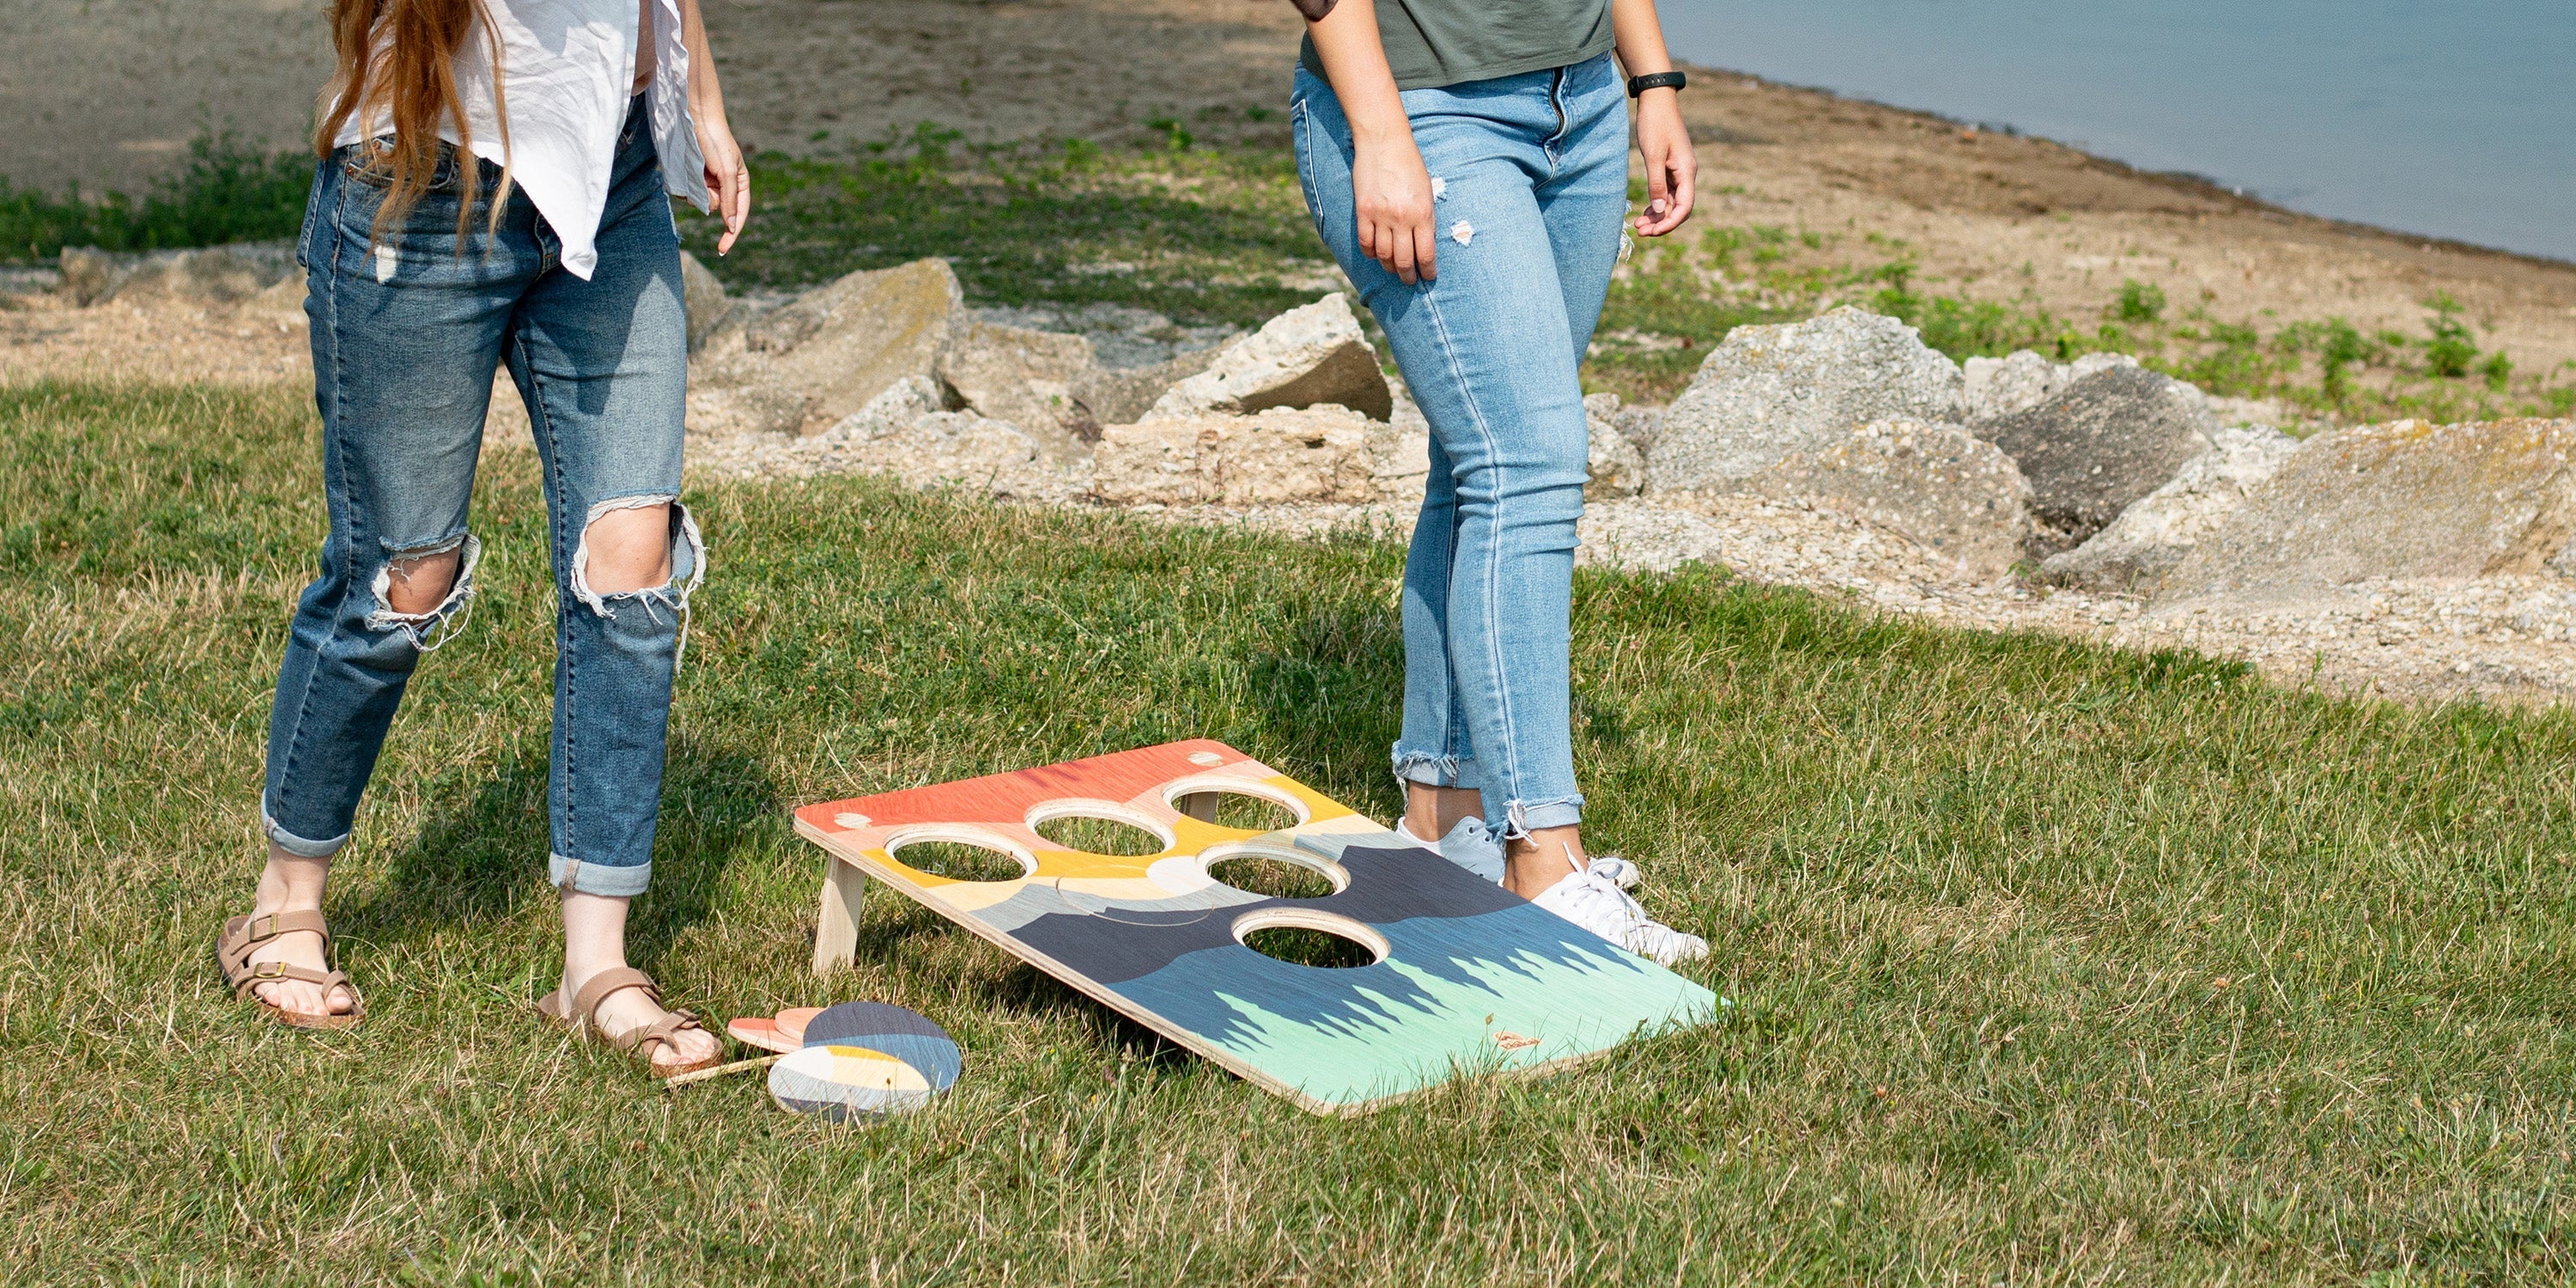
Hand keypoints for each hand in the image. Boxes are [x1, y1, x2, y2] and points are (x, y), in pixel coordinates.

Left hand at [695, 109, 750, 254]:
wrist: (697, 120)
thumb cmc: (718, 144)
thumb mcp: (728, 173)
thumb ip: (730, 200)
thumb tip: (732, 226)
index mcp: (740, 185)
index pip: (738, 216)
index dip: (730, 234)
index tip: (721, 249)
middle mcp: (724, 187)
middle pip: (716, 209)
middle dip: (710, 199)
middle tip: (708, 177)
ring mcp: (707, 183)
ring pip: (700, 202)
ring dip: (697, 191)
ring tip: (698, 168)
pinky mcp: (692, 178)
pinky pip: (688, 193)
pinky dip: (687, 186)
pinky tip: (689, 169)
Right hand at [1353, 132, 1437, 283]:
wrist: (1384, 142)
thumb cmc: (1410, 164)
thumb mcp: (1427, 190)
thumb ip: (1426, 217)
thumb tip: (1424, 242)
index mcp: (1423, 213)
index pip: (1426, 254)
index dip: (1428, 270)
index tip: (1429, 276)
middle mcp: (1402, 218)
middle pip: (1404, 260)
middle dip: (1408, 275)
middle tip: (1410, 280)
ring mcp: (1381, 216)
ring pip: (1384, 255)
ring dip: (1390, 267)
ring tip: (1394, 270)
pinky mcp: (1363, 211)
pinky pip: (1366, 243)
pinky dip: (1371, 254)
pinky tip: (1376, 255)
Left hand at [1631, 89, 1694, 236]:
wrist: (1657, 100)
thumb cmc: (1655, 124)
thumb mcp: (1653, 155)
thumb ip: (1656, 183)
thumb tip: (1659, 211)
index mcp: (1687, 171)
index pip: (1684, 207)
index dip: (1670, 223)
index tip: (1652, 232)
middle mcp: (1686, 174)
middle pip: (1678, 208)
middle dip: (1661, 223)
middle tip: (1639, 231)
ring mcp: (1679, 172)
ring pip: (1671, 202)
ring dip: (1657, 216)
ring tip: (1637, 225)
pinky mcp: (1670, 168)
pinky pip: (1666, 193)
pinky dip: (1656, 204)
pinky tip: (1644, 212)